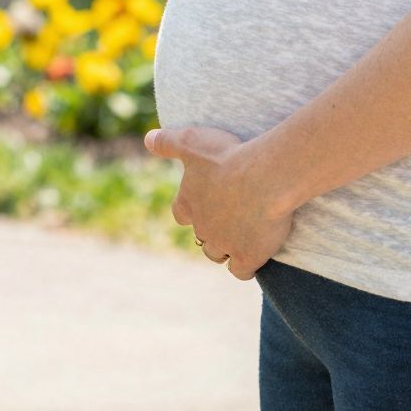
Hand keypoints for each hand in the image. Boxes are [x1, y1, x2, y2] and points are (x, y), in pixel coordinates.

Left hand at [145, 125, 292, 279]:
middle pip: (201, 236)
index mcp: (188, 202)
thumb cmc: (228, 156)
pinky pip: (240, 272)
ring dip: (224, 248)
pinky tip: (252, 256)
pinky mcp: (247, 256)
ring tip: (240, 236)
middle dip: (210, 229)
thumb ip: (168, 142)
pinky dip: (244, 267)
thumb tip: (147, 139)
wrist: (264, 177)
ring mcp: (224, 244)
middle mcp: (202, 227)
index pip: (181, 214)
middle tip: (228, 217)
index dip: (191, 210)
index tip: (203, 203)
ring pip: (216, 254)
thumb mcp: (193, 140)